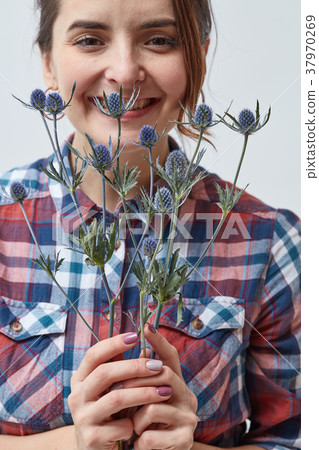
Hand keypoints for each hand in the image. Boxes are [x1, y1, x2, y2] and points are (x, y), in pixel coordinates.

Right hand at [68, 332, 172, 449]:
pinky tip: (142, 424)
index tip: (135, 336)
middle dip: (135, 367)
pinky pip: (119, 426)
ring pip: (116, 398)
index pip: (93, 355)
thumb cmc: (108, 413)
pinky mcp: (91, 438)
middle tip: (158, 365)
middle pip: (105, 373)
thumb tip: (146, 346)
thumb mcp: (110, 389)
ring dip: (144, 393)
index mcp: (81, 379)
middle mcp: (77, 396)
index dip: (113, 343)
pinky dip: (134, 423)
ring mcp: (82, 417)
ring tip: (165, 391)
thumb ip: (121, 368)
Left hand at [123, 324, 197, 449]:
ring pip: (153, 407)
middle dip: (136, 381)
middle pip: (164, 375)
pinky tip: (139, 444)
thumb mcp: (141, 400)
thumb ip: (139, 379)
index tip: (147, 326)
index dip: (160, 341)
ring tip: (133, 426)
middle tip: (117, 389)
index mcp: (177, 385)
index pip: (172, 357)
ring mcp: (189, 419)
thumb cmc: (145, 427)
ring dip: (135, 419)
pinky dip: (139, 441)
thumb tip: (127, 349)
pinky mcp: (185, 440)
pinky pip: (152, 435)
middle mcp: (188, 397)